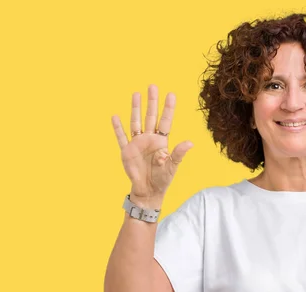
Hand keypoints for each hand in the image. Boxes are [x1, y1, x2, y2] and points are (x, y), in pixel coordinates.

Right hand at [111, 85, 192, 203]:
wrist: (148, 190)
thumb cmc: (162, 179)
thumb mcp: (172, 166)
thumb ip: (178, 153)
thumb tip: (190, 143)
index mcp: (162, 141)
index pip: (166, 121)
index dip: (168, 108)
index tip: (171, 94)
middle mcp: (149, 139)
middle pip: (150, 117)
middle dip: (152, 102)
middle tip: (152, 86)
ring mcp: (137, 144)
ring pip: (136, 122)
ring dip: (136, 109)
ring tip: (136, 94)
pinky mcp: (127, 151)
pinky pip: (121, 137)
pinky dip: (118, 128)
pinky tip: (115, 117)